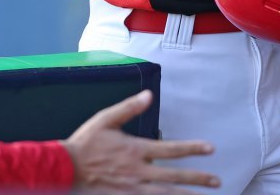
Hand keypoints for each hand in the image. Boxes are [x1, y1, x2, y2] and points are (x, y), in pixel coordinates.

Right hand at [62, 90, 218, 192]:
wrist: (62, 169)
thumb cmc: (85, 143)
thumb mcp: (106, 119)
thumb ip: (129, 108)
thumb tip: (149, 95)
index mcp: (136, 150)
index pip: (171, 149)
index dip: (193, 148)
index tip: (211, 149)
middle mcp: (138, 171)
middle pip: (174, 176)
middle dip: (198, 179)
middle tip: (217, 182)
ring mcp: (131, 188)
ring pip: (164, 194)